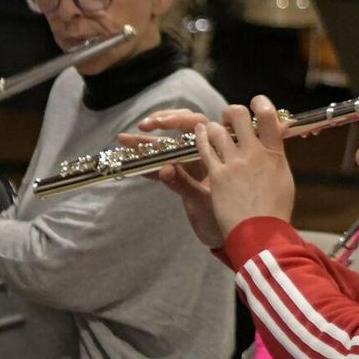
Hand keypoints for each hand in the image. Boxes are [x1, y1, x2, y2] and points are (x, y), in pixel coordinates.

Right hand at [123, 108, 222, 246]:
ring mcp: (192, 168)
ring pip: (168, 149)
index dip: (178, 119)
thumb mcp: (206, 202)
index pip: (198, 125)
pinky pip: (164, 169)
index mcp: (217, 154)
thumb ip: (185, 185)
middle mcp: (205, 156)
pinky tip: (134, 167)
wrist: (235, 239)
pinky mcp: (183, 181)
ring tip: (123, 140)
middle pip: (181, 130)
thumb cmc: (230, 219)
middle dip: (161, 123)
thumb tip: (165, 168)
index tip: (160, 123)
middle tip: (143, 126)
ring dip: (146, 144)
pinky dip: (149, 167)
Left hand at [195, 96, 297, 237]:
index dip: (261, 103)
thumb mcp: (284, 179)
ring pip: (217, 129)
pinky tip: (199, 134)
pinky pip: (204, 147)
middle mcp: (255, 153)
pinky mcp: (217, 174)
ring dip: (213, 127)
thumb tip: (275, 140)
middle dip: (232, 112)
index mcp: (275, 154)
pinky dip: (200, 137)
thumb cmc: (275, 210)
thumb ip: (276, 156)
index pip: (269, 116)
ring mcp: (234, 163)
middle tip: (230, 118)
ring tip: (211, 130)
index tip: (256, 103)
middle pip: (239, 115)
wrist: (260, 232)